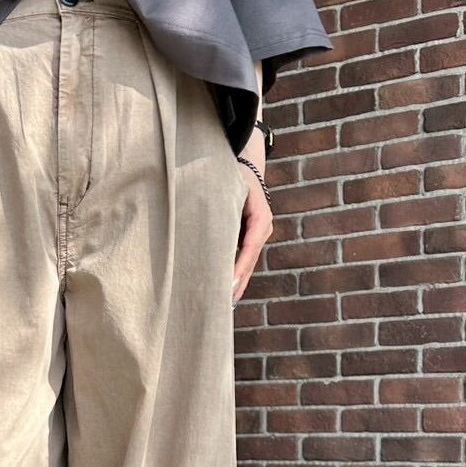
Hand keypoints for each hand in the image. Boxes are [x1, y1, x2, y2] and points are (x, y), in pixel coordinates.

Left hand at [232, 127, 271, 304]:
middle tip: (224, 305)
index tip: (229, 285)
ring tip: (225, 304)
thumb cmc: (232, 172)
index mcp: (260, 217)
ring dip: (237, 282)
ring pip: (247, 262)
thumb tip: (202, 227)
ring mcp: (258, 232)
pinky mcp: (250, 234)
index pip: (249, 248)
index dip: (239, 268)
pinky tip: (227, 287)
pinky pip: (244, 257)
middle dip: (238, 282)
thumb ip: (219, 207)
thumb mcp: (228, 187)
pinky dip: (236, 272)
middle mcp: (262, 227)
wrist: (245, 161)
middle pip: (249, 260)